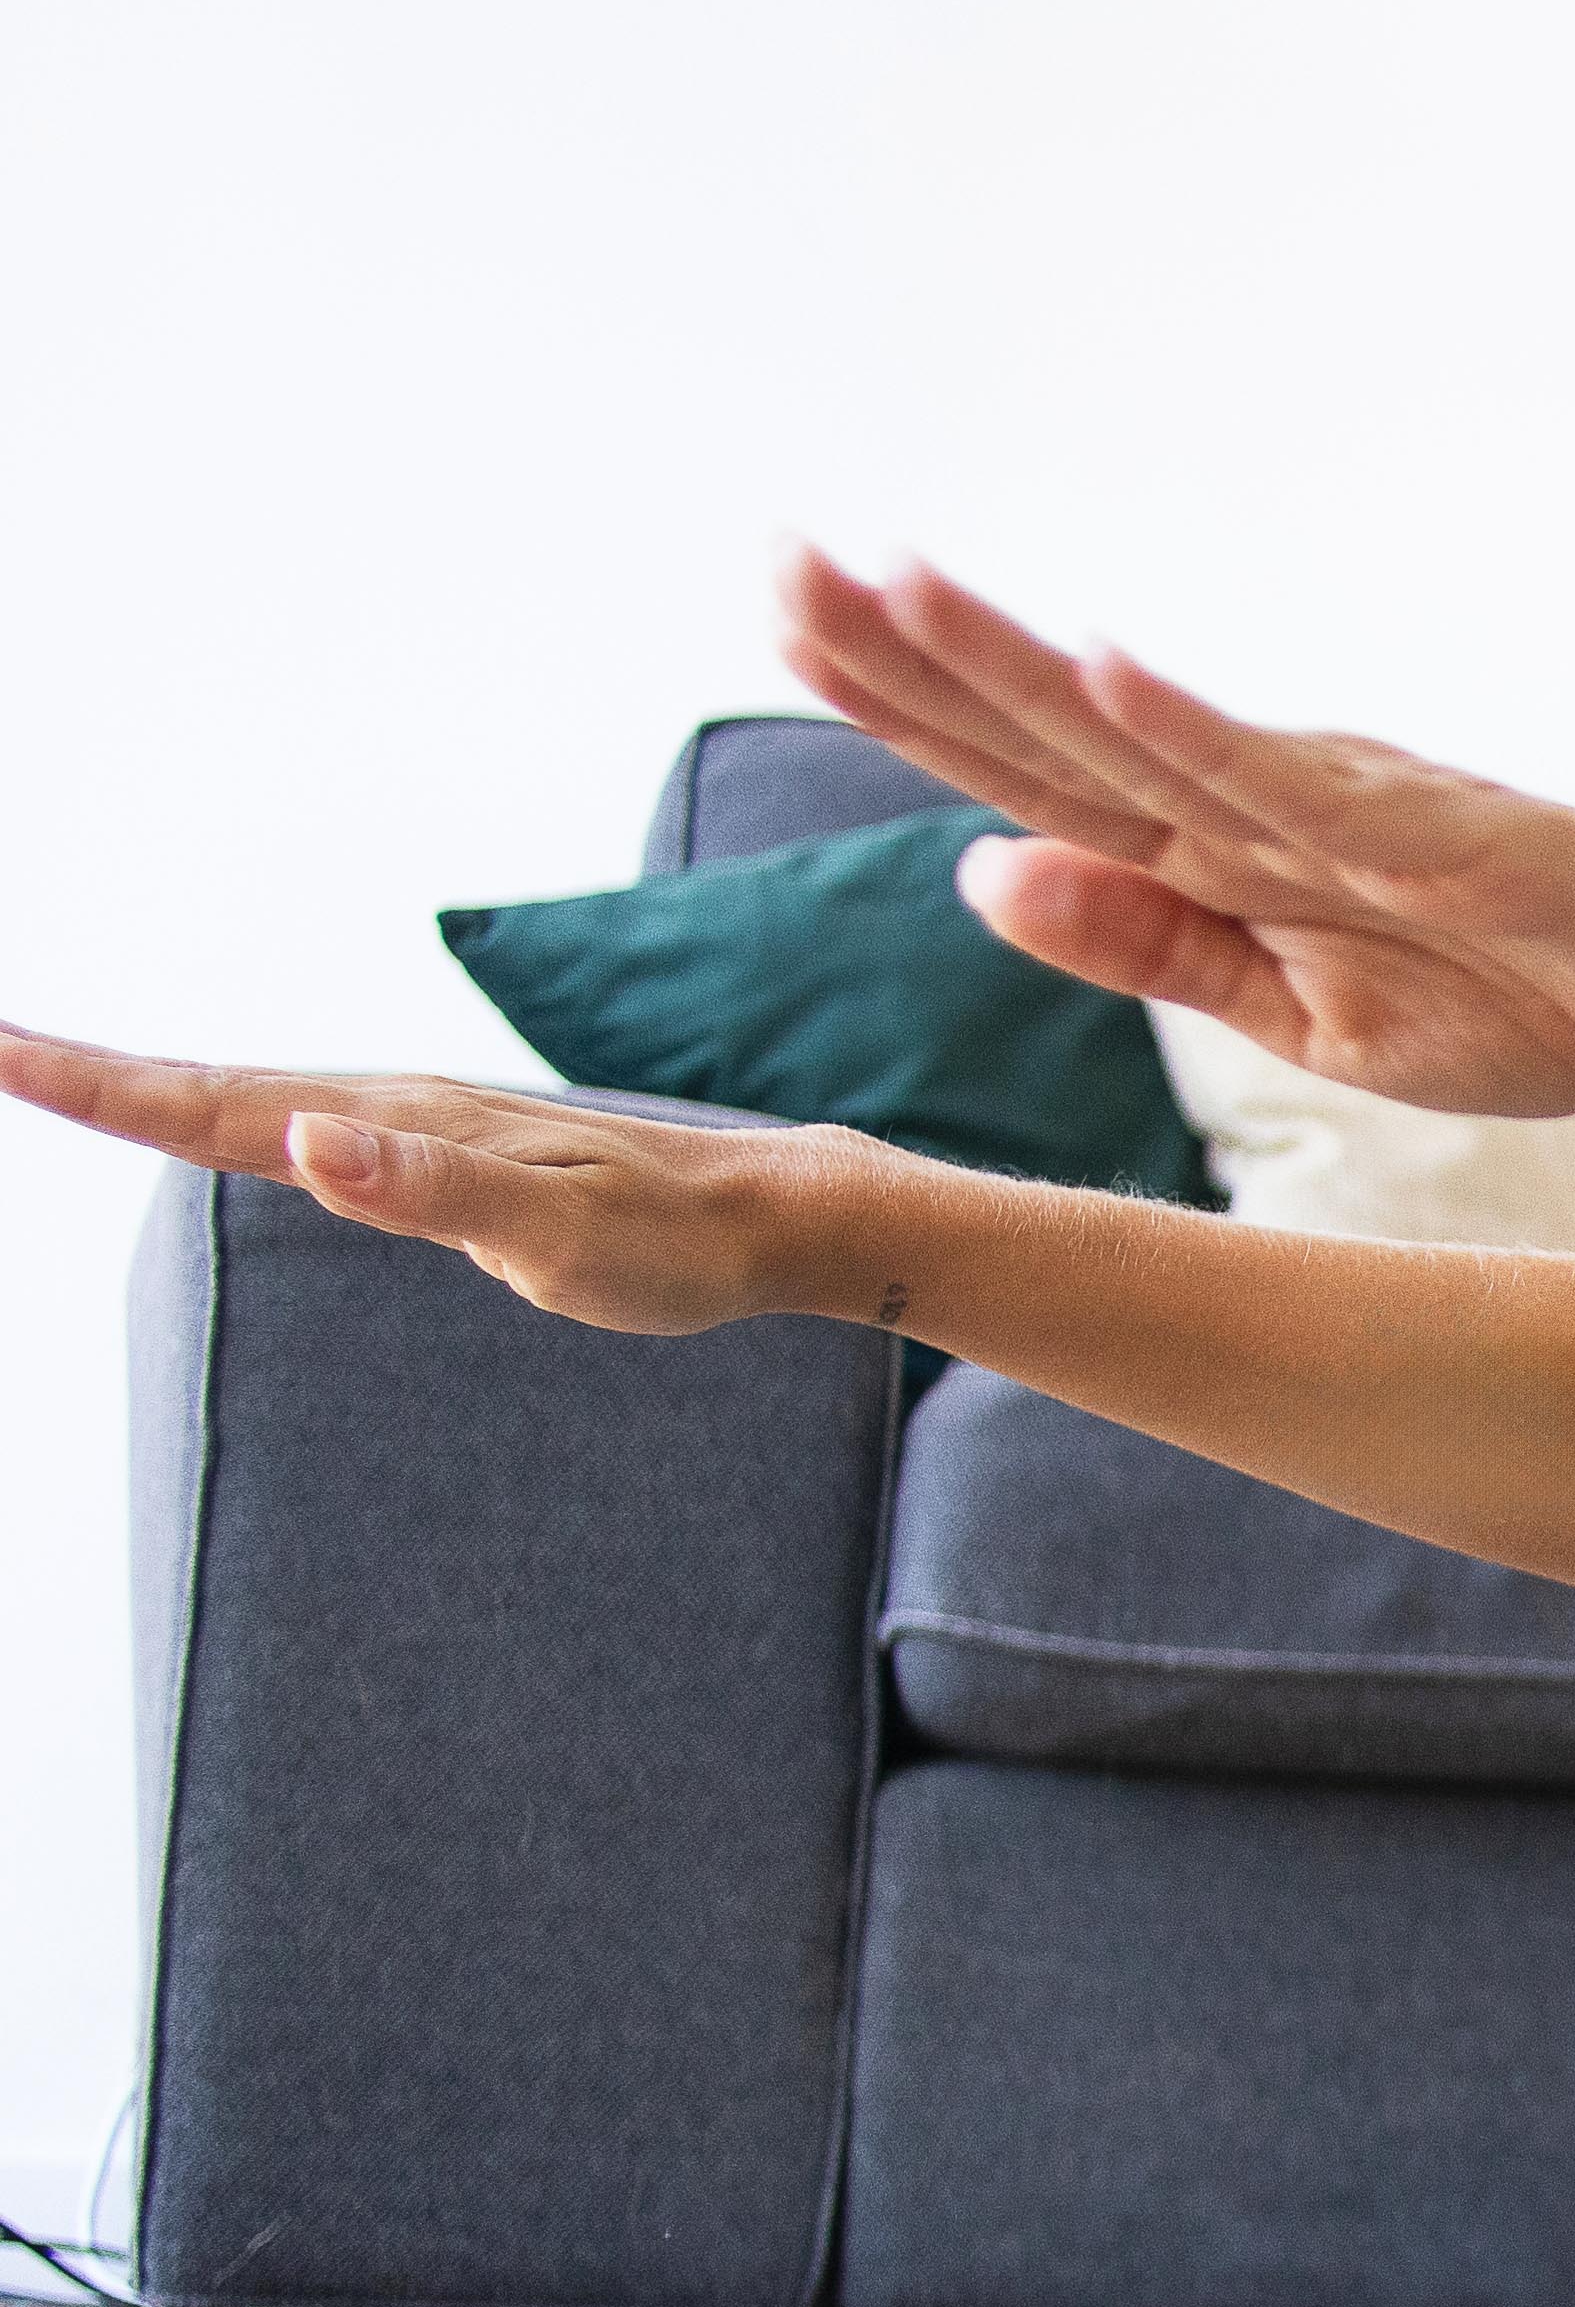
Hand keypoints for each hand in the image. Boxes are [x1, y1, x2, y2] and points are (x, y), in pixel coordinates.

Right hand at [0, 1030, 885, 1334]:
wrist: (770, 1215)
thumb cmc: (675, 1240)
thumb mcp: (557, 1233)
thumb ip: (434, 1189)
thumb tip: (309, 1135)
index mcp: (395, 1124)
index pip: (213, 1103)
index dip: (94, 1084)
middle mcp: (389, 1108)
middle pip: (204, 1085)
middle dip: (80, 1067)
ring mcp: (409, 1125)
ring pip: (243, 1095)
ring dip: (135, 1079)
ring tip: (38, 1066)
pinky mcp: (434, 1150)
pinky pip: (298, 1121)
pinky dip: (221, 1108)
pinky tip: (200, 1110)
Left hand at [774, 548, 1574, 1116]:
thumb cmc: (1539, 1000)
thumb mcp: (1312, 1017)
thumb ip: (1157, 945)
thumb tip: (978, 869)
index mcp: (1229, 853)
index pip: (1034, 769)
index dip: (905, 700)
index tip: (779, 618)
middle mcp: (1277, 802)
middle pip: (1068, 725)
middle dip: (917, 648)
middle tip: (773, 560)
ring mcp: (1369, 808)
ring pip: (1165, 733)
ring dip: (1029, 660)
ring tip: (896, 585)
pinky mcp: (1467, 834)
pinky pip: (1322, 787)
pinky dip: (1214, 730)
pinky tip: (1116, 670)